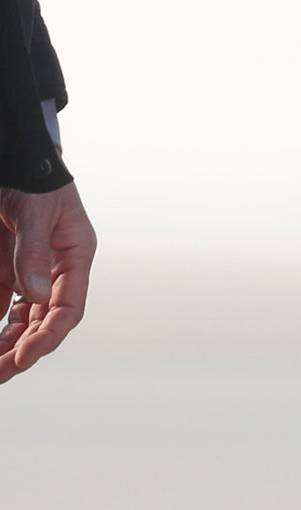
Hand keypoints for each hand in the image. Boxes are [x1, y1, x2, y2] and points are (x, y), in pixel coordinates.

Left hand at [0, 180, 95, 381]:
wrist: (14, 161)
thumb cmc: (34, 178)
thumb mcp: (36, 211)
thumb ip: (34, 252)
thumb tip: (36, 296)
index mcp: (75, 255)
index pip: (69, 307)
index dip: (49, 336)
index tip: (23, 357)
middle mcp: (56, 271)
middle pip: (45, 323)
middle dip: (23, 351)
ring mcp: (32, 274)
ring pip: (23, 323)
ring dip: (7, 346)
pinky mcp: (9, 274)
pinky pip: (4, 309)